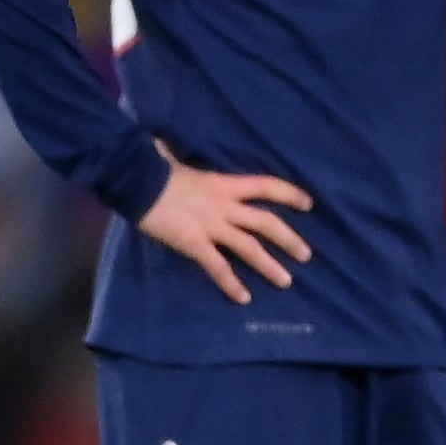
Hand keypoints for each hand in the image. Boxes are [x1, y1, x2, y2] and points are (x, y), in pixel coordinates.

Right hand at [139, 145, 315, 304]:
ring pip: (249, 248)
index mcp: (224, 184)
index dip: (289, 194)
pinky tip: (243, 299)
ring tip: (286, 282)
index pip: (266, 185)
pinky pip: (218, 267)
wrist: (136, 180)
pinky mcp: (195, 244)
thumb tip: (171, 146)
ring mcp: (211, 226)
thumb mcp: (181, 160)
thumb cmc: (155, 166)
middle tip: (307, 256)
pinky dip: (232, 284)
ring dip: (270, 266)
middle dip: (289, 239)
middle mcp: (225, 206)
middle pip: (266, 222)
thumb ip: (185, 158)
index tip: (309, 204)